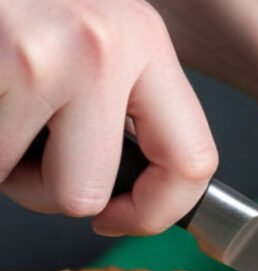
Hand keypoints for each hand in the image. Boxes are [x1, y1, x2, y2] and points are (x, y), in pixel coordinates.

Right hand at [0, 0, 216, 235]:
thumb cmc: (24, 3)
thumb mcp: (94, 32)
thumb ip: (126, 98)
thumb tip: (138, 188)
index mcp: (145, 41)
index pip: (192, 161)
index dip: (154, 212)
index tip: (117, 217)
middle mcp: (105, 47)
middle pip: (88, 194)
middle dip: (47, 190)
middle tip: (28, 151)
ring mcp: (44, 55)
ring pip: (23, 183)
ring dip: (2, 163)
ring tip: (1, 107)